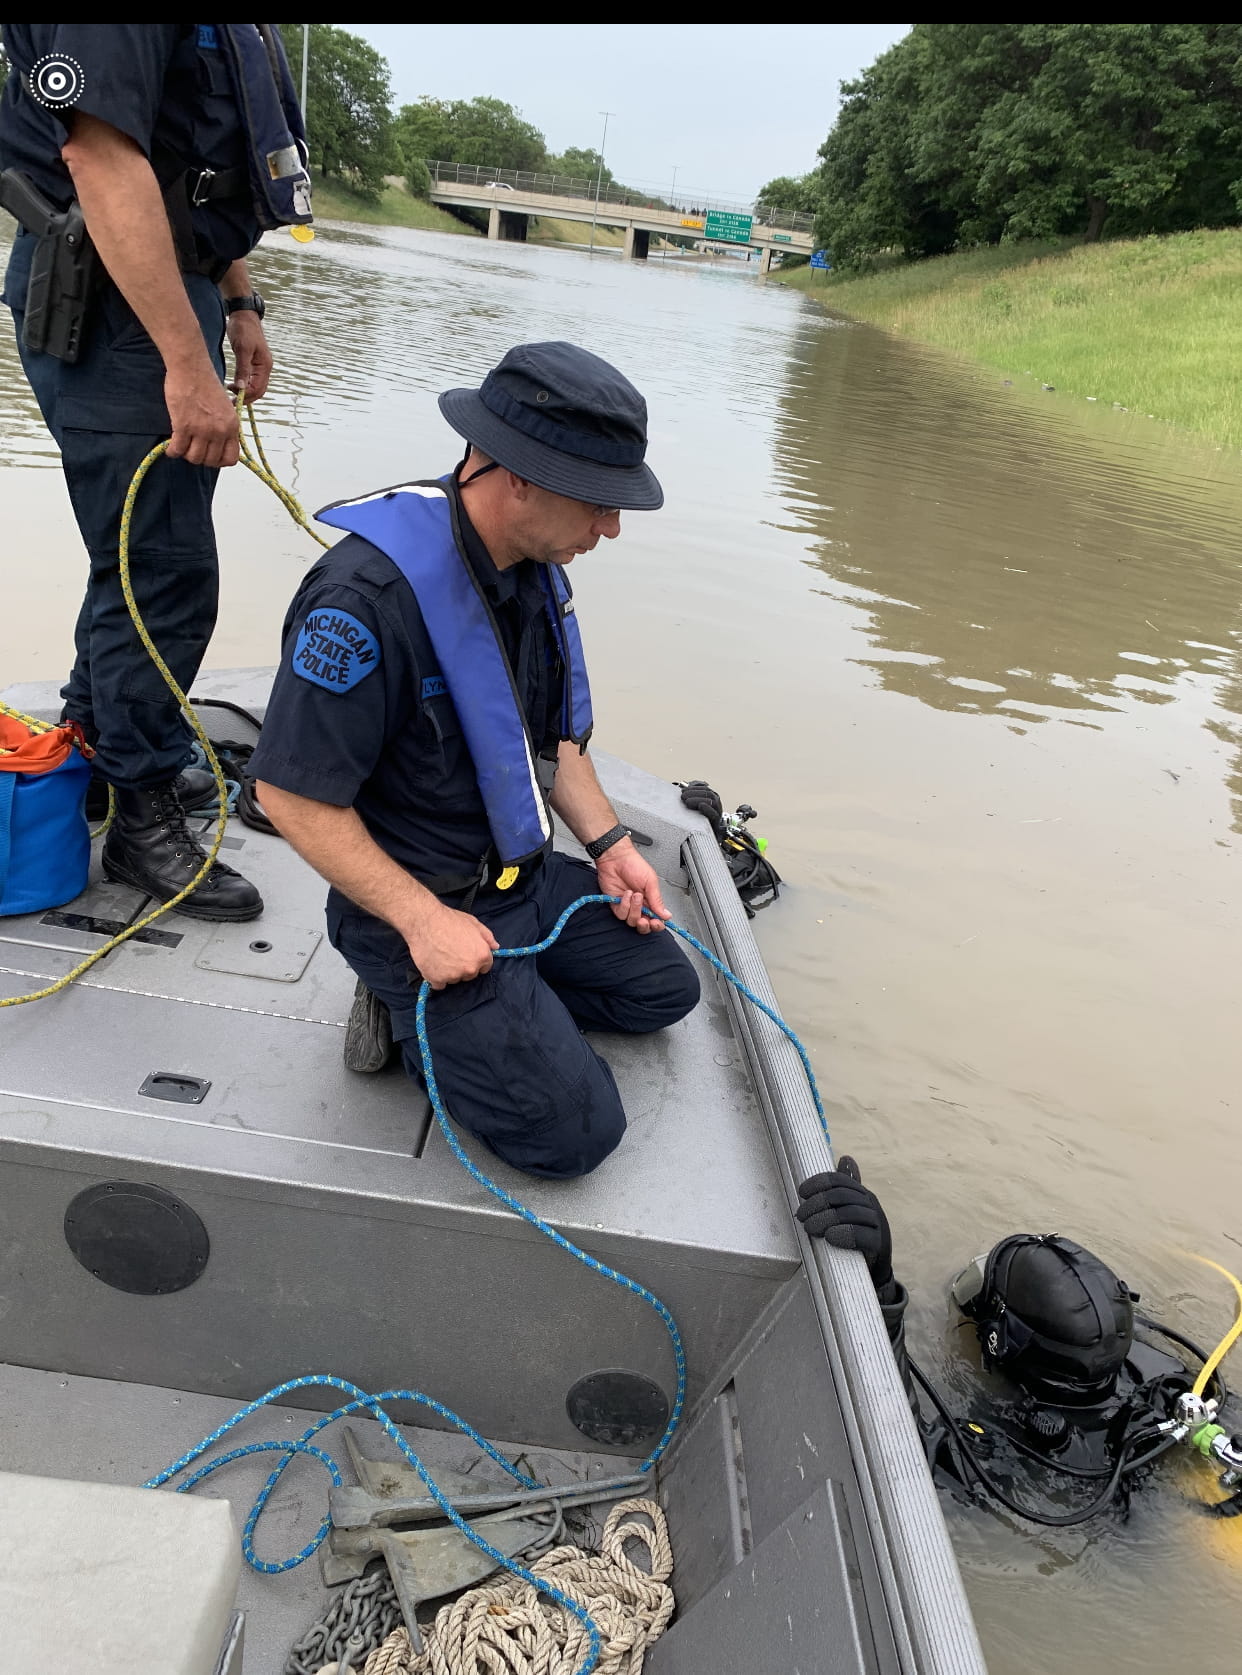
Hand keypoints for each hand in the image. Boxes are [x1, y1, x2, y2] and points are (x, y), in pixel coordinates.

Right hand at [164, 361, 240, 467]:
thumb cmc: (206, 383)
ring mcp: (202, 429)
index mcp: (232, 426)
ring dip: (186, 455)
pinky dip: (172, 451)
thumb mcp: (225, 407)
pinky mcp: (183, 426)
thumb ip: (223, 426)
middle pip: (210, 461)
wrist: (191, 367)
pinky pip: (177, 449)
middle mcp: (219, 431)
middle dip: (200, 458)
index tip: (210, 455)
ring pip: (194, 458)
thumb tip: (217, 443)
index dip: (219, 461)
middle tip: (192, 449)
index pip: (230, 458)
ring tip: (182, 446)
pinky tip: (170, 448)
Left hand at [226, 311, 273, 402]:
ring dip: (245, 393)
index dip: (246, 396)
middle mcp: (265, 368)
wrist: (243, 315)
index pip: (258, 389)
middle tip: (231, 402)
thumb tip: (241, 388)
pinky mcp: (254, 363)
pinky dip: (244, 386)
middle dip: (246, 398)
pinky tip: (234, 385)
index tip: (232, 399)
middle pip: (259, 391)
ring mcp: (260, 366)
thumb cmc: (243, 329)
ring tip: (230, 394)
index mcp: (265, 366)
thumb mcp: (242, 349)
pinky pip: (252, 379)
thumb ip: (242, 369)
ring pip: (256, 386)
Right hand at [406, 903, 499, 990]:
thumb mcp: (473, 923)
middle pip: (470, 974)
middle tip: (451, 953)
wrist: (424, 922)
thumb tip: (495, 947)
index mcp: (482, 955)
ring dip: (449, 972)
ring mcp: (454, 976)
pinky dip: (436, 978)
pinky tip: (433, 965)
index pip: (485, 967)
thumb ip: (487, 936)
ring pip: (454, 979)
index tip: (466, 955)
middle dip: (463, 966)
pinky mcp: (437, 979)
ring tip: (440, 956)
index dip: (476, 960)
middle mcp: (470, 968)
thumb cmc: (449, 920)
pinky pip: (439, 984)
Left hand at [594, 836, 668, 932]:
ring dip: (634, 909)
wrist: (615, 858)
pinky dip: (624, 905)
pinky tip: (625, 894)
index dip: (657, 924)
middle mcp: (639, 905)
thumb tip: (666, 914)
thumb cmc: (634, 864)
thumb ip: (657, 900)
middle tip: (645, 917)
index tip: (656, 922)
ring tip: (634, 894)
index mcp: (650, 900)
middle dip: (644, 924)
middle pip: (643, 926)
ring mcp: (627, 906)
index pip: (656, 919)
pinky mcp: (615, 905)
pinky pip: (621, 914)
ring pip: (632, 921)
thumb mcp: (650, 882)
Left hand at [795, 1156, 893, 1288]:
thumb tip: (846, 1158)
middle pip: (841, 1196)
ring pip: (849, 1213)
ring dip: (825, 1219)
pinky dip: (844, 1234)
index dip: (818, 1183)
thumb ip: (843, 1188)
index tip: (801, 1192)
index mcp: (861, 1192)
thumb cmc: (856, 1232)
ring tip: (809, 1228)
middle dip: (817, 1204)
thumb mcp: (849, 1208)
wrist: (874, 1263)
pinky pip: (862, 1235)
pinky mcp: (879, 1243)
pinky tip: (830, 1237)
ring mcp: (877, 1222)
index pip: (838, 1180)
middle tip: (801, 1216)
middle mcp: (871, 1203)